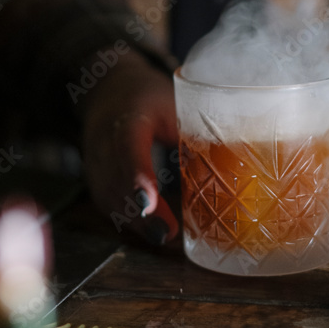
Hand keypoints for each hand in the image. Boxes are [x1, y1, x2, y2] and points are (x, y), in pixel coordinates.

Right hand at [80, 50, 179, 244]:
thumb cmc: (149, 99)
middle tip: (166, 233)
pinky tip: (150, 229)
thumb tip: (234, 166)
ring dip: (136, 221)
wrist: (109, 92)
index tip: (149, 201)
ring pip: (110, 197)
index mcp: (128, 117)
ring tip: (163, 235)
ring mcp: (95, 163)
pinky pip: (109, 204)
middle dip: (140, 211)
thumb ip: (193, 133)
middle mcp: (103, 141)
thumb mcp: (175, 104)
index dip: (138, 175)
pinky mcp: (95, 180)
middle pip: (117, 180)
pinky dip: (129, 220)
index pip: (128, 147)